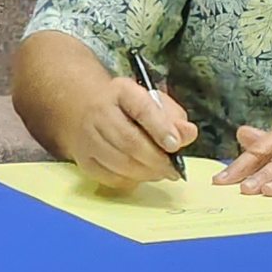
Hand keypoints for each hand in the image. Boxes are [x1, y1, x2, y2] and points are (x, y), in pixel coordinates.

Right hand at [67, 77, 197, 189]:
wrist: (87, 109)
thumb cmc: (130, 108)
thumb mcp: (156, 102)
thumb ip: (175, 118)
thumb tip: (189, 134)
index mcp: (123, 91)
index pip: (143, 110)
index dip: (161, 129)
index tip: (175, 145)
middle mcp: (100, 111)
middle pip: (129, 140)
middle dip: (156, 159)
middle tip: (173, 169)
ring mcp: (87, 136)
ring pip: (118, 161)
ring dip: (145, 172)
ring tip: (162, 173)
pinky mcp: (83, 159)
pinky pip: (108, 176)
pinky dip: (129, 180)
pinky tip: (142, 176)